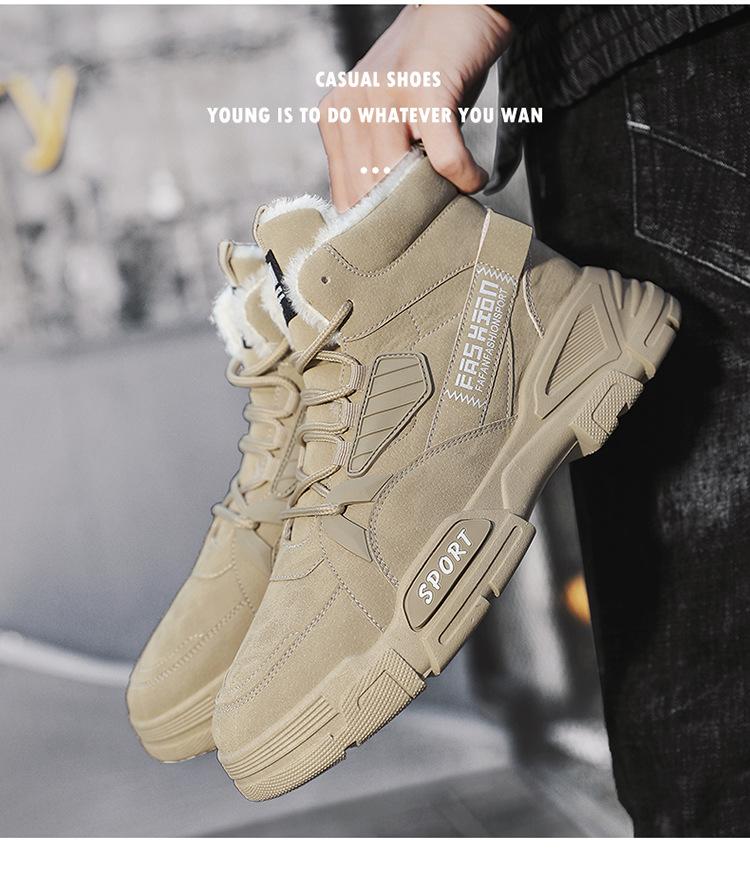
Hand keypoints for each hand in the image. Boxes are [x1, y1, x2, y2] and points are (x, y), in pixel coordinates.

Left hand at [319, 4, 512, 210]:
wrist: (458, 7)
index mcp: (335, 117)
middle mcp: (352, 105)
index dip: (373, 228)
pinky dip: (466, 177)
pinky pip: (445, 158)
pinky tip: (477, 178)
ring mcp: (385, 96)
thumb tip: (384, 226)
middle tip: (434, 228)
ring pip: (403, 180)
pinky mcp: (425, 91)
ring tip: (456, 201)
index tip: (398, 246)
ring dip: (436, 200)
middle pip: (372, 193)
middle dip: (405, 220)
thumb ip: (375, 158)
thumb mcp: (387, 116)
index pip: (344, 194)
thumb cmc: (428, 74)